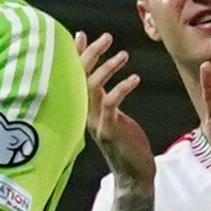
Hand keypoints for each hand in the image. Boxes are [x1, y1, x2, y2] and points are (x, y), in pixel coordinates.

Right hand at [82, 31, 158, 185]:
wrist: (133, 175)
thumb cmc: (126, 144)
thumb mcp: (113, 116)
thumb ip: (105, 99)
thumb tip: (103, 80)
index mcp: (83, 108)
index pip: (75, 76)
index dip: (77, 55)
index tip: (80, 35)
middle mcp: (84, 113)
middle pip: (80, 77)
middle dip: (90, 55)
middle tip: (106, 37)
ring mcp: (95, 122)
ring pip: (93, 87)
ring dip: (108, 68)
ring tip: (123, 54)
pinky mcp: (109, 129)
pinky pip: (111, 103)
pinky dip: (122, 88)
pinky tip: (135, 78)